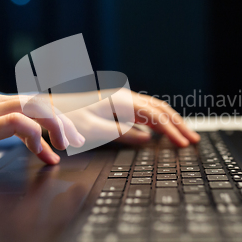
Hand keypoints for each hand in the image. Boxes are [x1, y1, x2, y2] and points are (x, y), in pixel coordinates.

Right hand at [0, 88, 83, 194]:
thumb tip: (29, 142)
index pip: (30, 101)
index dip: (53, 117)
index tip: (66, 136)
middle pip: (38, 101)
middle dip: (62, 120)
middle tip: (75, 141)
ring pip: (34, 106)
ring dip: (56, 126)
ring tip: (65, 146)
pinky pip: (18, 122)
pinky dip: (37, 134)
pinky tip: (41, 150)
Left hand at [55, 90, 199, 146]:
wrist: (48, 108)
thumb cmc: (68, 120)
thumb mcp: (95, 131)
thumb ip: (123, 134)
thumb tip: (147, 139)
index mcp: (122, 101)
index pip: (155, 116)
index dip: (172, 131)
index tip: (184, 144)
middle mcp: (124, 97)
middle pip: (159, 109)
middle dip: (178, 125)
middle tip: (193, 140)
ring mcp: (121, 99)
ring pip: (154, 108)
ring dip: (170, 121)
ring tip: (184, 134)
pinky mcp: (116, 105)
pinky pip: (144, 110)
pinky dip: (158, 120)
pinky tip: (161, 129)